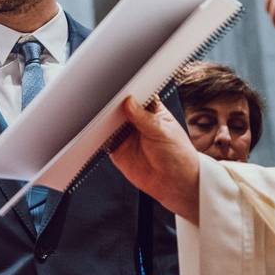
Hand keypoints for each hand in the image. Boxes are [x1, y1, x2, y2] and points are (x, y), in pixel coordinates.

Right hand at [110, 96, 200, 223]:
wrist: (175, 184)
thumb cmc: (178, 155)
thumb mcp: (162, 131)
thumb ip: (143, 117)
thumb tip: (128, 102)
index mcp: (151, 111)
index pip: (136, 96)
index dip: (126, 92)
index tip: (118, 90)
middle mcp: (136, 121)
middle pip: (118, 108)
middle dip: (111, 105)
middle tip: (106, 102)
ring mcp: (126, 135)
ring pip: (109, 122)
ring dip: (103, 120)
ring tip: (99, 115)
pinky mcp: (117, 149)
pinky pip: (103, 140)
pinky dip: (98, 136)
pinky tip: (96, 131)